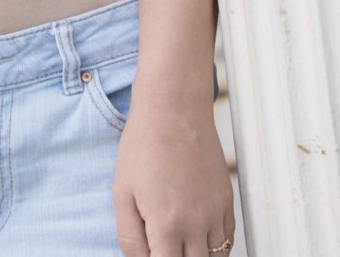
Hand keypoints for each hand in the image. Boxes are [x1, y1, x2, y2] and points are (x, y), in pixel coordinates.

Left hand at [112, 92, 235, 255]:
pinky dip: (216, 247)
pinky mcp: (227, 200)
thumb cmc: (143, 144)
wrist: (173, 107)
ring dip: (197, 256)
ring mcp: (216, 212)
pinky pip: (228, 239)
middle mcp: (197, 224)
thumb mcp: (121, 191)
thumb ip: (129, 236)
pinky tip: (199, 240)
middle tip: (162, 246)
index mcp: (167, 224)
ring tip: (180, 244)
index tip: (151, 252)